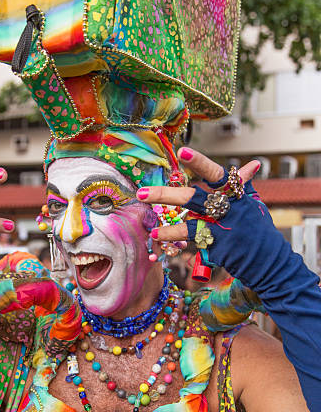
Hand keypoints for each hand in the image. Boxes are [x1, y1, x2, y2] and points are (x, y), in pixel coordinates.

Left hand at [135, 147, 283, 289]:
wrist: (270, 260)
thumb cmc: (258, 228)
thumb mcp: (253, 204)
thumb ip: (244, 186)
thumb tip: (251, 165)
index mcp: (237, 193)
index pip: (217, 173)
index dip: (200, 162)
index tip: (182, 151)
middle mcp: (230, 208)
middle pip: (193, 198)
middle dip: (166, 195)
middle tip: (141, 193)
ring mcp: (224, 229)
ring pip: (190, 225)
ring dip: (169, 228)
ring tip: (152, 231)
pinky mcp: (219, 247)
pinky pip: (192, 244)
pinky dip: (175, 242)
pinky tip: (158, 240)